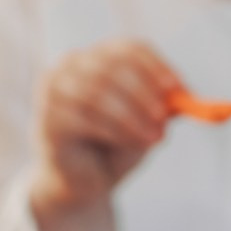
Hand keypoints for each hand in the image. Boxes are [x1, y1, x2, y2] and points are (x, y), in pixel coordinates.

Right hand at [31, 40, 184, 214]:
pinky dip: (116, 131)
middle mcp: (71, 65)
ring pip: (97, 93)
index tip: (177, 88)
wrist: (82, 181)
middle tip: (164, 115)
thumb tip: (184, 96)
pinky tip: (134, 143)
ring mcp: (54, 90)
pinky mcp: (47, 118)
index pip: (127, 49)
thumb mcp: (145, 122)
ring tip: (154, 138)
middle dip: (143, 91)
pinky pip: (85, 118)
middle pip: (111, 66)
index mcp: (98, 57)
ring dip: (131, 116)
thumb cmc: (114, 145)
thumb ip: (161, 107)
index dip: (155, 66)